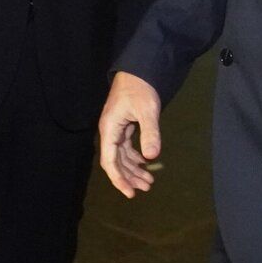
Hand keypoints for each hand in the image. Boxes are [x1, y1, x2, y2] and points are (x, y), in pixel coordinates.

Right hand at [98, 70, 161, 197]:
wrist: (139, 69)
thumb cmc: (141, 88)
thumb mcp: (147, 110)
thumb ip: (150, 133)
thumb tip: (152, 156)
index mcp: (109, 129)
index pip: (110, 161)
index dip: (119, 179)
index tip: (130, 193)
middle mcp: (109, 131)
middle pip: (116, 162)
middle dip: (129, 177)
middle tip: (146, 188)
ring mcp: (116, 128)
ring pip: (122, 156)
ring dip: (134, 169)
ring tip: (149, 181)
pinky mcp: (123, 125)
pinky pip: (126, 147)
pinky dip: (135, 157)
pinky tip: (145, 162)